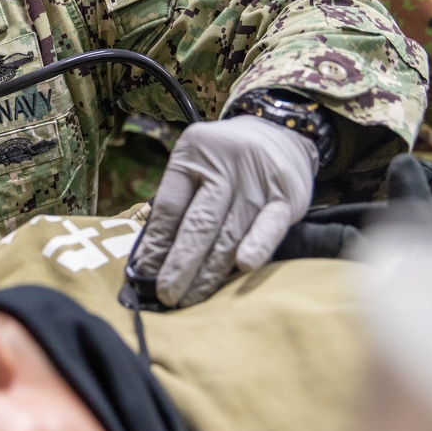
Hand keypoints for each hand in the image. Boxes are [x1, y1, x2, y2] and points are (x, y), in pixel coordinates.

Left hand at [133, 116, 317, 307]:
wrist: (280, 131)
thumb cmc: (225, 160)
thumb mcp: (194, 164)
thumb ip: (176, 203)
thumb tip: (151, 257)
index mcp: (193, 155)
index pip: (170, 207)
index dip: (156, 243)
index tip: (145, 272)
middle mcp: (225, 166)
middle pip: (199, 223)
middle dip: (180, 264)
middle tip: (165, 295)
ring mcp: (257, 181)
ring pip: (230, 233)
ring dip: (209, 272)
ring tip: (191, 299)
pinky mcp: (286, 196)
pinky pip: (270, 225)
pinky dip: (258, 245)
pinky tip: (244, 267)